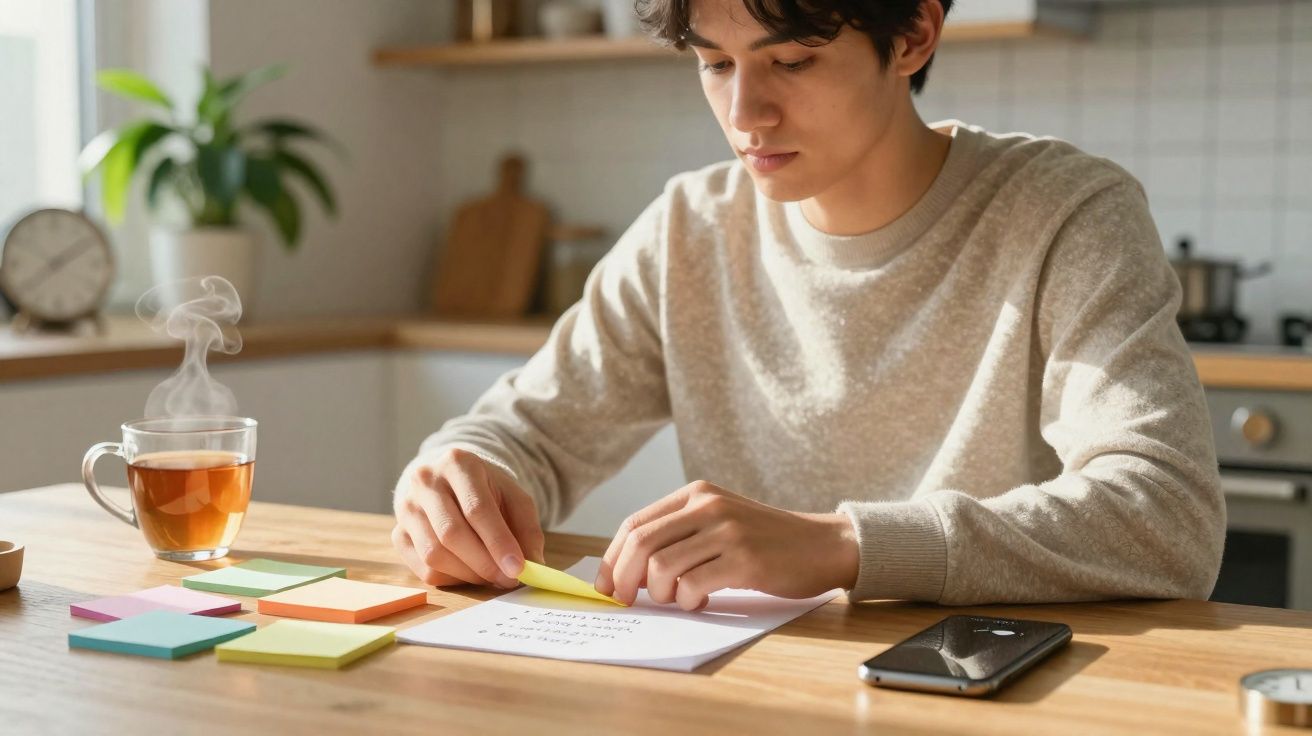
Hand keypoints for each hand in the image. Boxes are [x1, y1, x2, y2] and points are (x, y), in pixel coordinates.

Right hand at [392, 447, 545, 588]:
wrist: (450, 480)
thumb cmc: (486, 489)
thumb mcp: (513, 496)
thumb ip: (527, 529)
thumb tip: (533, 565)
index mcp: (457, 463)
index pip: (477, 509)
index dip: (498, 542)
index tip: (518, 568)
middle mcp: (425, 482)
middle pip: (452, 533)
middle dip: (484, 563)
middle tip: (509, 579)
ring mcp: (406, 508)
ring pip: (434, 554)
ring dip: (469, 574)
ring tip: (492, 574)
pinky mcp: (397, 533)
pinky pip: (423, 568)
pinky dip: (451, 578)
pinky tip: (469, 571)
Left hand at [593, 481, 858, 610]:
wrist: (822, 545)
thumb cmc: (765, 542)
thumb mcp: (718, 523)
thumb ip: (678, 538)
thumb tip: (628, 573)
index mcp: (696, 493)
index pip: (635, 524)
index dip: (611, 558)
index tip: (605, 586)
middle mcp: (708, 505)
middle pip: (641, 543)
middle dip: (623, 578)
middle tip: (626, 601)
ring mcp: (727, 531)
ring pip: (663, 567)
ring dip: (661, 594)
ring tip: (678, 599)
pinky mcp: (745, 560)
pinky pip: (694, 585)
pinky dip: (688, 601)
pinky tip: (701, 600)